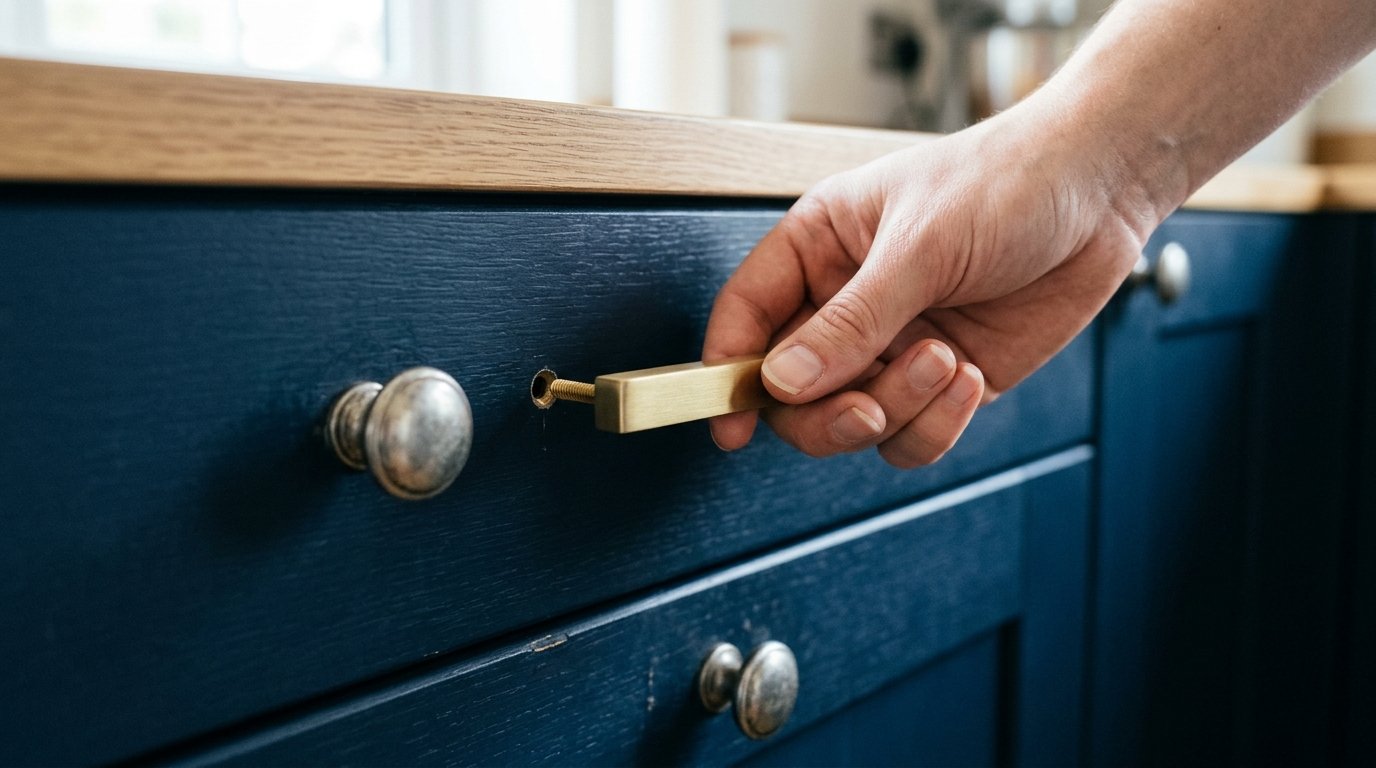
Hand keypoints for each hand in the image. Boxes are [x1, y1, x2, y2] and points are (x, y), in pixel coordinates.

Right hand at [703, 111, 1151, 466]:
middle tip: (868, 407)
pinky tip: (969, 375)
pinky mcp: (941, 381)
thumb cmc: (1007, 181)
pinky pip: (911, 435)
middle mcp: (845, 303)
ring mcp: (892, 346)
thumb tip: (781, 380)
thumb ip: (850, 320)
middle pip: (792, 392)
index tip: (730, 425)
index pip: (746, 317)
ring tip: (947, 360)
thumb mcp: (921, 245)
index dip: (726, 373)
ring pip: (852, 421)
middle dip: (828, 411)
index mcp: (818, 249)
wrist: (1101, 192)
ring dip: (899, 408)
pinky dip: (936, 424)